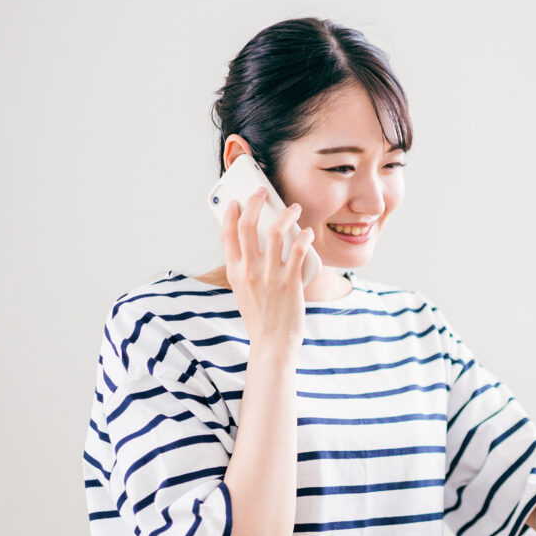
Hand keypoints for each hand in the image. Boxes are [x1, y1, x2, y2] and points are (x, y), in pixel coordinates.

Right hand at [222, 184, 314, 349]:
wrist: (272, 343)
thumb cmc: (260, 319)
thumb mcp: (243, 292)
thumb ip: (245, 271)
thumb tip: (255, 249)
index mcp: (234, 272)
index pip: (227, 235)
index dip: (230, 214)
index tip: (235, 202)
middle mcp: (249, 271)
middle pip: (248, 226)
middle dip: (254, 203)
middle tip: (262, 192)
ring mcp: (270, 275)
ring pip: (276, 232)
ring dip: (286, 215)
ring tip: (294, 208)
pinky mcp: (290, 282)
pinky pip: (299, 250)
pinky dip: (305, 236)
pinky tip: (308, 232)